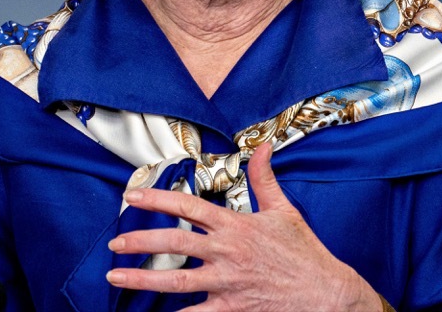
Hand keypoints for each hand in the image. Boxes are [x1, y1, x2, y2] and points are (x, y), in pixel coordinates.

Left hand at [106, 144, 383, 310]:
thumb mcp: (284, 211)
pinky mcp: (232, 310)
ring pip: (175, 281)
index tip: (131, 197)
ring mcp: (227, 284)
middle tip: (114, 243)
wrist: (327, 294)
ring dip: (141, 279)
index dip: (156, 199)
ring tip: (115, 277)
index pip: (187, 206)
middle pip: (173, 243)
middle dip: (138, 242)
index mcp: (235, 226)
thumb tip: (261, 146)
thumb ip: (264, 178)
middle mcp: (226, 253)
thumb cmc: (304, 253)